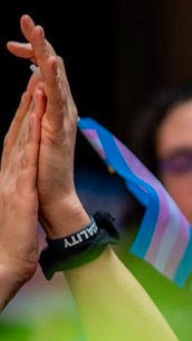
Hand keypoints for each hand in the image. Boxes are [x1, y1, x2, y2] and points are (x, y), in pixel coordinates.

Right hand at [0, 78, 42, 303]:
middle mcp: (7, 174)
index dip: (23, 116)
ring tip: (35, 87)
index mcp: (9, 177)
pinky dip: (29, 139)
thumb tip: (24, 182)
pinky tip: (35, 122)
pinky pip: (25, 161)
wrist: (8, 263)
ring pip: (19, 141)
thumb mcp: (20, 207)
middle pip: (15, 134)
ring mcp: (10, 181)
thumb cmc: (16, 238)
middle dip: (24, 106)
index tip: (32, 94)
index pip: (17, 141)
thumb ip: (20, 190)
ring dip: (26, 114)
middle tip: (33, 77)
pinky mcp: (18, 192)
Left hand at [5, 16, 87, 238]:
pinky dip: (52, 79)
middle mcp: (63, 108)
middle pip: (52, 66)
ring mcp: (62, 118)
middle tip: (24, 19)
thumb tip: (34, 86)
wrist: (54, 199)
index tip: (11, 46)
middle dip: (37, 41)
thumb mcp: (35, 133)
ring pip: (55, 77)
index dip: (30, 54)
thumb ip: (37, 109)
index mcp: (55, 108)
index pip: (44, 72)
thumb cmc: (43, 172)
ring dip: (45, 51)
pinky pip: (57, 99)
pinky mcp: (58, 130)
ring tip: (37, 29)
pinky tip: (47, 61)